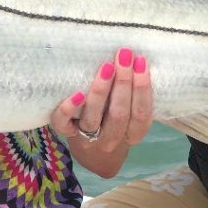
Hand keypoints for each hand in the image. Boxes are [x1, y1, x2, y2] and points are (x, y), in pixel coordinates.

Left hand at [51, 48, 152, 176]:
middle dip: (123, 82)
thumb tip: (136, 57)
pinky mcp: (66, 132)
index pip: (141, 115)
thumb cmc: (114, 120)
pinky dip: (69, 109)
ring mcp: (87, 138)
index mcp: (132, 134)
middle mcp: (111, 139)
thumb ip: (133, 94)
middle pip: (119, 114)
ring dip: (101, 90)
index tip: (141, 61)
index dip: (143, 88)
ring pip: (93, 117)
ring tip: (106, 66)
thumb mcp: (130, 113)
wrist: (91, 152)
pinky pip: (64, 124)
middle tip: (124, 56)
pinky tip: (77, 94)